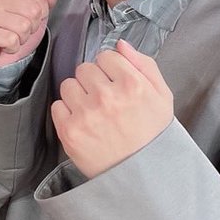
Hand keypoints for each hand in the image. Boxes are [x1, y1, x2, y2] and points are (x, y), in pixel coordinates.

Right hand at [0, 0, 58, 68]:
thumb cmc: (12, 36)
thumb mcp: (33, 18)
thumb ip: (44, 3)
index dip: (40, 13)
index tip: (29, 20)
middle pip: (32, 11)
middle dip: (31, 27)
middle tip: (19, 32)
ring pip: (23, 26)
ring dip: (21, 39)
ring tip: (11, 39)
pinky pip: (11, 40)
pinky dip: (11, 47)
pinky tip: (4, 45)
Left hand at [51, 40, 173, 178]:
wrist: (141, 175)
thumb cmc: (152, 135)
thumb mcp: (162, 97)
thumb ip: (144, 65)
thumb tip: (120, 44)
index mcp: (132, 84)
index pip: (106, 55)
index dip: (110, 69)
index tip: (115, 83)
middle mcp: (107, 96)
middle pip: (84, 68)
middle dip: (93, 81)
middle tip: (104, 101)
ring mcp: (85, 114)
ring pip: (68, 84)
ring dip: (78, 95)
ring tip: (93, 112)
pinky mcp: (69, 131)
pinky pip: (57, 106)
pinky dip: (67, 113)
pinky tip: (84, 124)